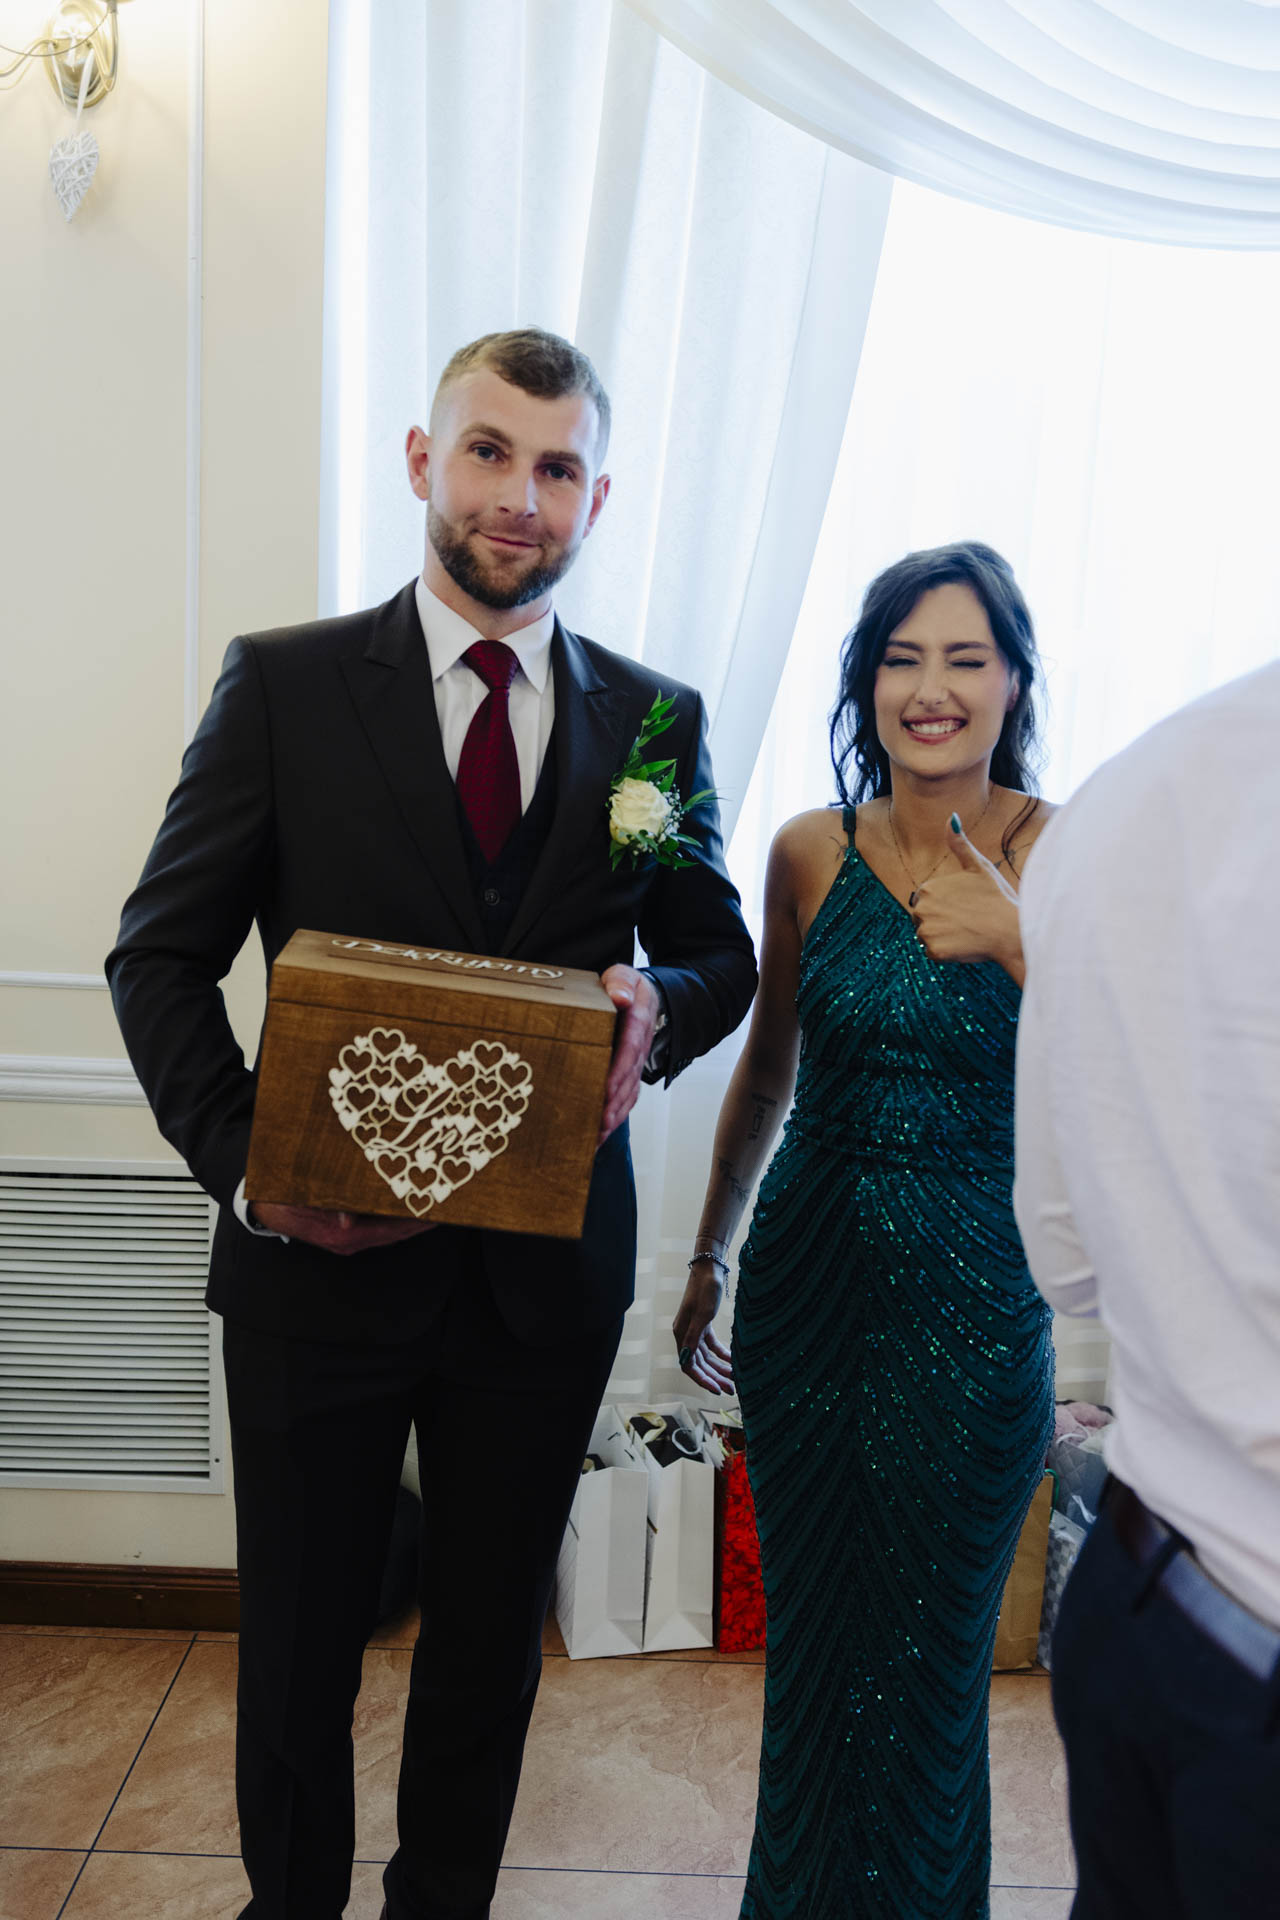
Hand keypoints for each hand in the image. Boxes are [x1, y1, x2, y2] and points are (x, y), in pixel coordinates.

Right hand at [248, 1202, 435, 1255]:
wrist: (259, 1203)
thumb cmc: (282, 1196)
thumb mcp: (302, 1197)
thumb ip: (327, 1207)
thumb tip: (347, 1220)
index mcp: (343, 1235)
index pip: (391, 1230)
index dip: (416, 1222)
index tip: (438, 1211)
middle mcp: (349, 1241)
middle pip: (395, 1232)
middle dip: (420, 1220)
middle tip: (446, 1205)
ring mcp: (348, 1239)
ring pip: (388, 1230)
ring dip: (409, 1219)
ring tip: (433, 1203)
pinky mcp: (345, 1232)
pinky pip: (377, 1226)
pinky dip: (394, 1217)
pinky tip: (404, 1203)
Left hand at [598, 964, 659, 1145]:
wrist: (643, 996)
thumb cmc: (624, 987)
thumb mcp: (624, 976)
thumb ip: (620, 983)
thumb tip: (619, 997)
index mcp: (638, 1019)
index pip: (630, 1047)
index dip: (619, 1070)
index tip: (607, 1090)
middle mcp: (639, 1046)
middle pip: (630, 1079)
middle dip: (615, 1103)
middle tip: (600, 1124)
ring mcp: (636, 1062)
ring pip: (629, 1093)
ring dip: (614, 1117)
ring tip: (597, 1137)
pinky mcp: (630, 1074)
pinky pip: (626, 1098)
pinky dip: (614, 1117)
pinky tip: (598, 1135)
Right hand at [673, 1257, 734, 1395]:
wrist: (710, 1268)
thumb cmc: (705, 1289)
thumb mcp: (702, 1314)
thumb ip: (694, 1338)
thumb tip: (687, 1361)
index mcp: (681, 1334)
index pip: (689, 1365)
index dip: (702, 1379)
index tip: (717, 1389)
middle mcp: (686, 1334)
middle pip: (699, 1363)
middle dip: (714, 1377)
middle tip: (731, 1389)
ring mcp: (695, 1329)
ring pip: (707, 1356)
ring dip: (719, 1368)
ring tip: (734, 1379)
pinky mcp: (704, 1324)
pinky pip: (712, 1345)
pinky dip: (722, 1354)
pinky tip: (733, 1361)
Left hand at [909, 815, 1023, 979]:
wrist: (1011, 930)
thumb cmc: (997, 897)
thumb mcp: (979, 866)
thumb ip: (960, 844)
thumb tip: (951, 817)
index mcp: (928, 888)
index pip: (926, 901)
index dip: (946, 905)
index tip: (965, 906)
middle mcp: (921, 908)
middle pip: (923, 919)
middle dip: (941, 921)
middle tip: (967, 920)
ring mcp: (926, 931)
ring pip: (927, 936)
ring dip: (943, 937)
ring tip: (967, 931)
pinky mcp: (934, 950)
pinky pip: (933, 952)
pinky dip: (946, 952)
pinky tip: (965, 944)